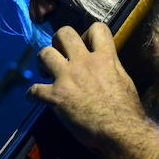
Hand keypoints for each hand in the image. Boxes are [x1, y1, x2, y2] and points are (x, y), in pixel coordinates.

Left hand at [28, 22, 144, 156]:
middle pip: (64, 33)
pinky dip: (32, 94)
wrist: (119, 131)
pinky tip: (34, 98)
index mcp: (104, 58)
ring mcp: (67, 78)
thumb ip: (111, 68)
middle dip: (58, 40)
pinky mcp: (55, 96)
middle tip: (60, 54)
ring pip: (44, 53)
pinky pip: (34, 89)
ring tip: (46, 72)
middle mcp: (83, 62)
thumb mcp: (124, 80)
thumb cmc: (127, 110)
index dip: (88, 33)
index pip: (97, 28)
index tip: (85, 45)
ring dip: (42, 61)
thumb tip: (106, 66)